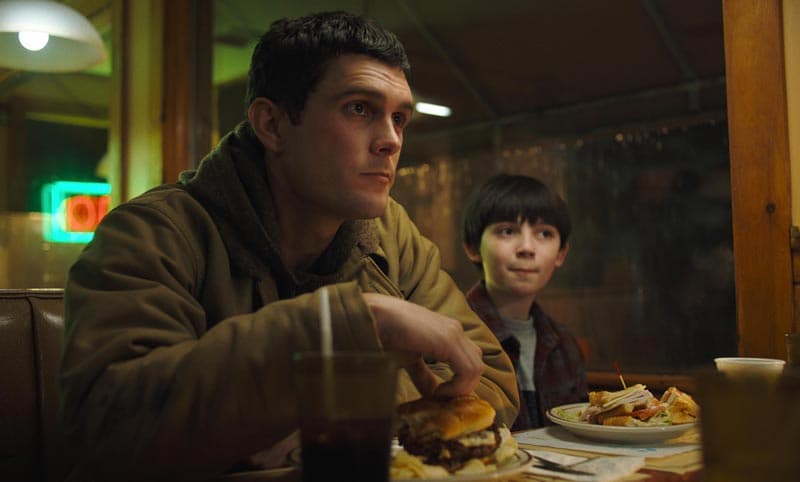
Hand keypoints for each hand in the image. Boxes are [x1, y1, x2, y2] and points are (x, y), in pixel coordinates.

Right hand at [362, 293, 483, 397]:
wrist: (373, 316)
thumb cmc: (387, 334)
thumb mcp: (410, 360)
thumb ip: (424, 376)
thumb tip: (432, 395)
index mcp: (449, 333)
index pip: (469, 361)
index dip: (461, 384)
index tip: (441, 398)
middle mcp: (456, 331)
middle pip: (476, 365)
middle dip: (463, 388)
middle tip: (442, 400)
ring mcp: (453, 333)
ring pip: (476, 368)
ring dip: (460, 389)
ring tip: (438, 396)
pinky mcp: (448, 340)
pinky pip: (468, 370)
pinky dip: (456, 387)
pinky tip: (437, 392)